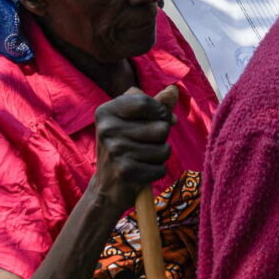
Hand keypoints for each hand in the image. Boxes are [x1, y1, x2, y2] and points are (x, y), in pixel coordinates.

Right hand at [90, 84, 179, 204]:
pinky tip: (141, 172)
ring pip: (164, 149)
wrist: (106, 187)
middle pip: (161, 127)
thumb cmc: (124, 148)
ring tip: (143, 158)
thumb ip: (155, 104)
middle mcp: (107, 129)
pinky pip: (161, 168)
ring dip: (159, 156)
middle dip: (161, 138)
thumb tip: (173, 90)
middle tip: (144, 145)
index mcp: (105, 112)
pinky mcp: (126, 172)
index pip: (145, 102)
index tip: (160, 119)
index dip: (161, 111)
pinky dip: (156, 171)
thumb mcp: (133, 121)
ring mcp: (116, 151)